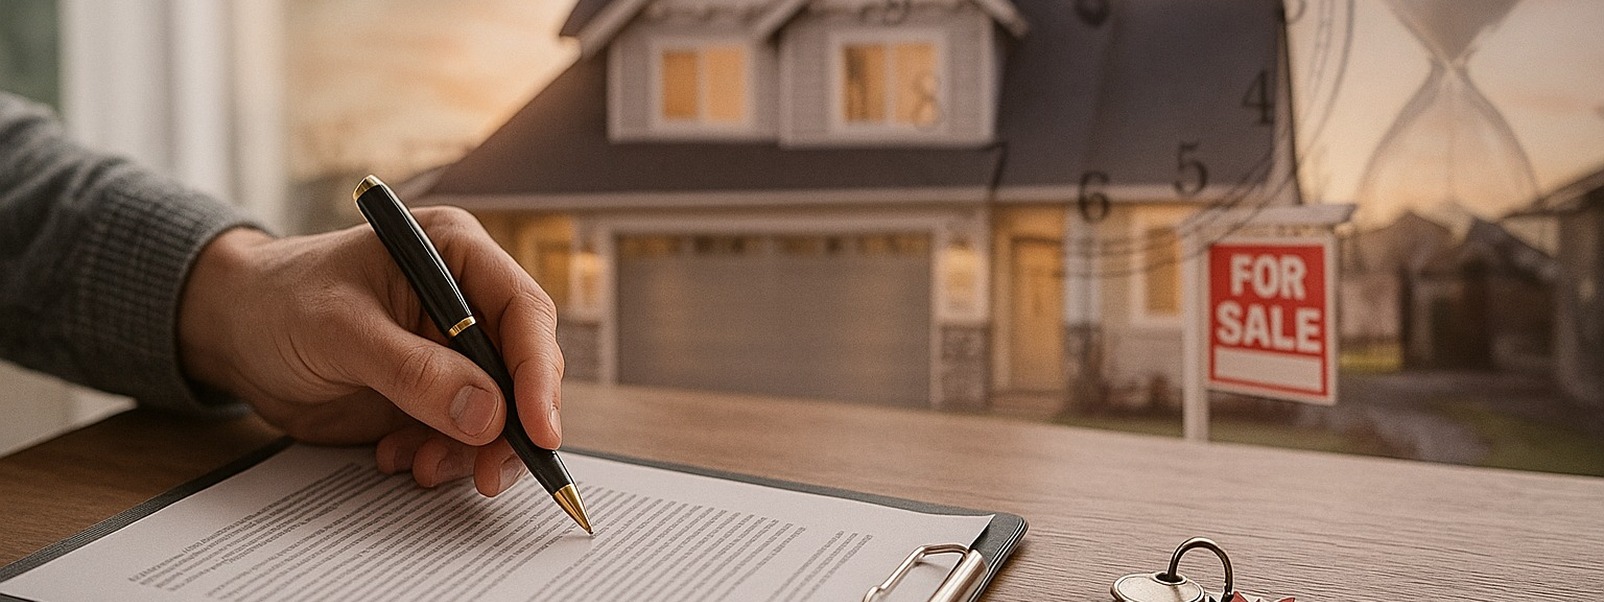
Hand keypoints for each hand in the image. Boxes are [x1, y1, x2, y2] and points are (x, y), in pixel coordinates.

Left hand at [177, 207, 563, 496]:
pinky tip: (397, 457)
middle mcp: (467, 302)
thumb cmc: (278, 302)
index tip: (539, 429)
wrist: (232, 334)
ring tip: (421, 465)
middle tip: (490, 473)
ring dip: (471, 450)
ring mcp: (452, 352)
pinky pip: (463, 437)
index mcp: (455, 255)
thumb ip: (414, 372)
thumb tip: (488, 414)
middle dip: (510, 425)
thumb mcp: (340, 331)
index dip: (538, 372)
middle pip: (523, 369)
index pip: (523, 311)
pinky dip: (441, 457)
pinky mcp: (434, 395)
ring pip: (499, 412)